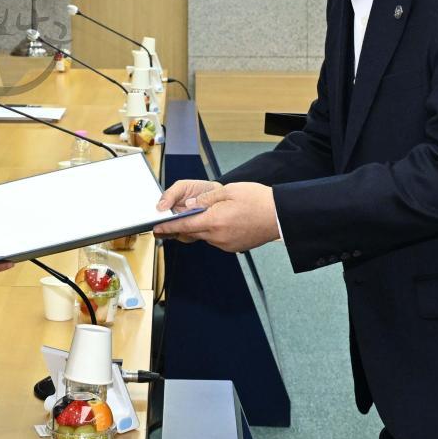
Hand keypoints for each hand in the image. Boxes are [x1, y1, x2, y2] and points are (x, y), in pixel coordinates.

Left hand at [153, 182, 280, 252]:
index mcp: (214, 221)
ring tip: (207, 215)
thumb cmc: (258, 200)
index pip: (184, 226)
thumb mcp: (229, 191)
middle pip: (193, 233)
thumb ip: (206, 199)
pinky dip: (214, 231)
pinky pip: (217, 240)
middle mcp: (218, 237)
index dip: (168, 227)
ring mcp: (226, 244)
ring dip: (202, 227)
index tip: (157, 228)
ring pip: (205, 236)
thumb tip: (190, 206)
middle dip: (182, 227)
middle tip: (172, 221)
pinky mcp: (234, 247)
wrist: (280, 216)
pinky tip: (223, 221)